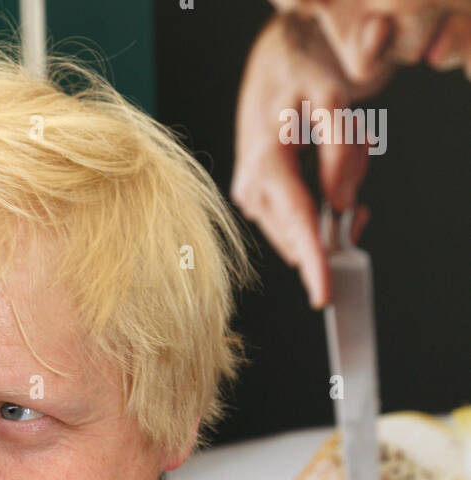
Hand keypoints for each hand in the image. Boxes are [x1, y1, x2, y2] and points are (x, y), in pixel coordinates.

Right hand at [231, 16, 382, 307]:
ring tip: (334, 143)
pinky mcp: (258, 199)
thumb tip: (342, 203)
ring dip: (332, 196)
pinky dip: (321, 196)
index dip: (314, 262)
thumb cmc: (298, 74)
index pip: (297, 223)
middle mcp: (252, 188)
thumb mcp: (331, 98)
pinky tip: (322, 159)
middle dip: (338, 209)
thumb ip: (339, 154)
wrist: (273, 61)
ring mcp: (252, 197)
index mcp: (265, 164)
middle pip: (304, 233)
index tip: (323, 293)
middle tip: (352, 154)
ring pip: (304, 227)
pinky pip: (298, 217)